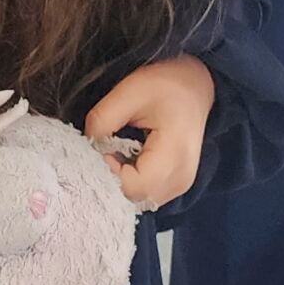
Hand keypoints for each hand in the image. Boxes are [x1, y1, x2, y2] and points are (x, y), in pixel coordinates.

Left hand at [84, 56, 214, 211]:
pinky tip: (128, 159)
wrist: (196, 85)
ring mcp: (181, 185)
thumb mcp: (129, 91)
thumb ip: (102, 119)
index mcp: (174, 154)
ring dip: (122, 181)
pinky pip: (147, 194)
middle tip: (106, 150)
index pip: (133, 186)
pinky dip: (132, 181)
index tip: (102, 148)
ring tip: (118, 152)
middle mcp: (181, 178)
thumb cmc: (167, 85)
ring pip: (140, 199)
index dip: (109, 172)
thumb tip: (87, 147)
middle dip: (113, 178)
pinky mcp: (177, 185)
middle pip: (135, 197)